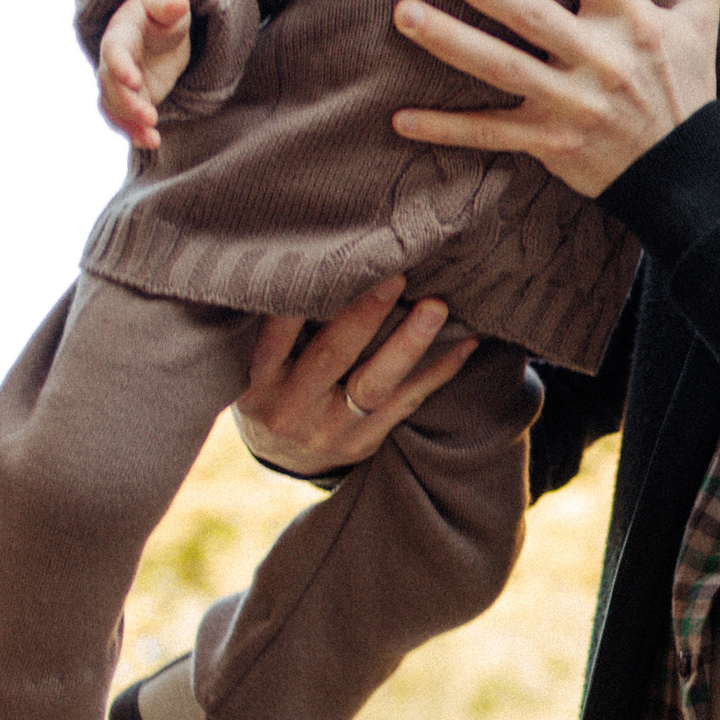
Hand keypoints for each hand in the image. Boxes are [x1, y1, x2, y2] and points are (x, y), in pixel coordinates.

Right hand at [98, 0, 193, 149]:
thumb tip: (179, 4)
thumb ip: (168, 5)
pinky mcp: (131, 99)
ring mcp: (119, 84)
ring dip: (130, 124)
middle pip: (111, 86)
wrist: (156, 32)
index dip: (120, 67)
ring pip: (115, 107)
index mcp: (120, 35)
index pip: (114, 52)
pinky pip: (125, 119)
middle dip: (128, 103)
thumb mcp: (166, 5)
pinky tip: (150, 143)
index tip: (133, 81)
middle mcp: (113, 62)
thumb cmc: (160, 14)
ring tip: (152, 140)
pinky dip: (135, 132)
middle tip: (149, 117)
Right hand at [233, 282, 477, 474]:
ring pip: (375, 386)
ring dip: (408, 345)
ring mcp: (331, 430)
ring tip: (436, 308)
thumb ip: (274, 329)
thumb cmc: (270, 389)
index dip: (300, 302)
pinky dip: (438, 371)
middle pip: (331, 357)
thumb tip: (309, 261)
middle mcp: (291, 409)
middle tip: (395, 276)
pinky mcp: (364, 441)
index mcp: (258, 382)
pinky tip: (465, 342)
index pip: (276, 337)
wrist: (283, 458)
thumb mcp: (254, 366)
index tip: (329, 262)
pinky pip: (406, 403)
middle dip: (364, 315)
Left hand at [391, 0, 719, 194]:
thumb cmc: (687, 89)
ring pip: (501, 68)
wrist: (686, 177)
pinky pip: (490, 134)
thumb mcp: (701, 23)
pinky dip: (445, 129)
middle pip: (531, 13)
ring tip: (403, 13)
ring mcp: (571, 104)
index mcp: (632, 22)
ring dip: (449, 42)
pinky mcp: (550, 142)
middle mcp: (600, 60)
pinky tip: (399, 118)